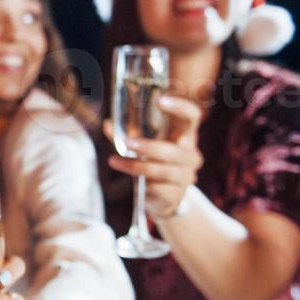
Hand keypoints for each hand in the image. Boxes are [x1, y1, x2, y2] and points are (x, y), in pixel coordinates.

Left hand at [102, 94, 203, 218]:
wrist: (164, 199)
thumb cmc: (154, 163)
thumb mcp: (143, 146)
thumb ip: (126, 135)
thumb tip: (107, 124)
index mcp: (185, 136)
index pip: (192, 116)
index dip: (180, 107)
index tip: (161, 100)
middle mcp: (190, 155)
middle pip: (173, 150)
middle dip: (148, 147)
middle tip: (126, 143)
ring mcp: (186, 176)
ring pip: (161, 170)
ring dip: (135, 166)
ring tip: (114, 161)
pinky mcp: (176, 195)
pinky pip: (157, 188)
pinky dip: (142, 184)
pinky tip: (133, 183)